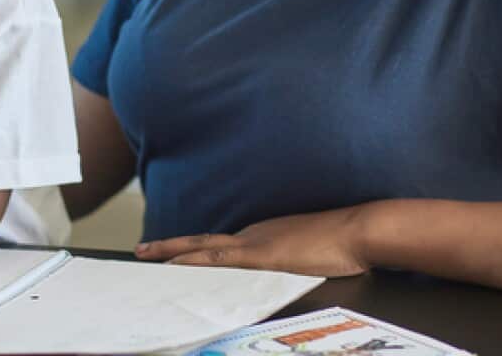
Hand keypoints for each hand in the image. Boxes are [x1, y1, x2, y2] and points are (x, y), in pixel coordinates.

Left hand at [134, 206, 369, 276]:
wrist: (359, 230)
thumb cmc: (343, 243)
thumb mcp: (310, 253)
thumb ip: (294, 260)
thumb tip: (286, 271)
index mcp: (264, 235)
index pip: (221, 245)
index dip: (194, 250)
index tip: (174, 255)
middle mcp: (254, 234)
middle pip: (203, 242)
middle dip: (171, 247)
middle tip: (142, 250)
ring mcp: (256, 243)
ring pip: (204, 249)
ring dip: (173, 254)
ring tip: (146, 257)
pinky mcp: (261, 255)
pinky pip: (219, 260)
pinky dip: (194, 262)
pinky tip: (176, 267)